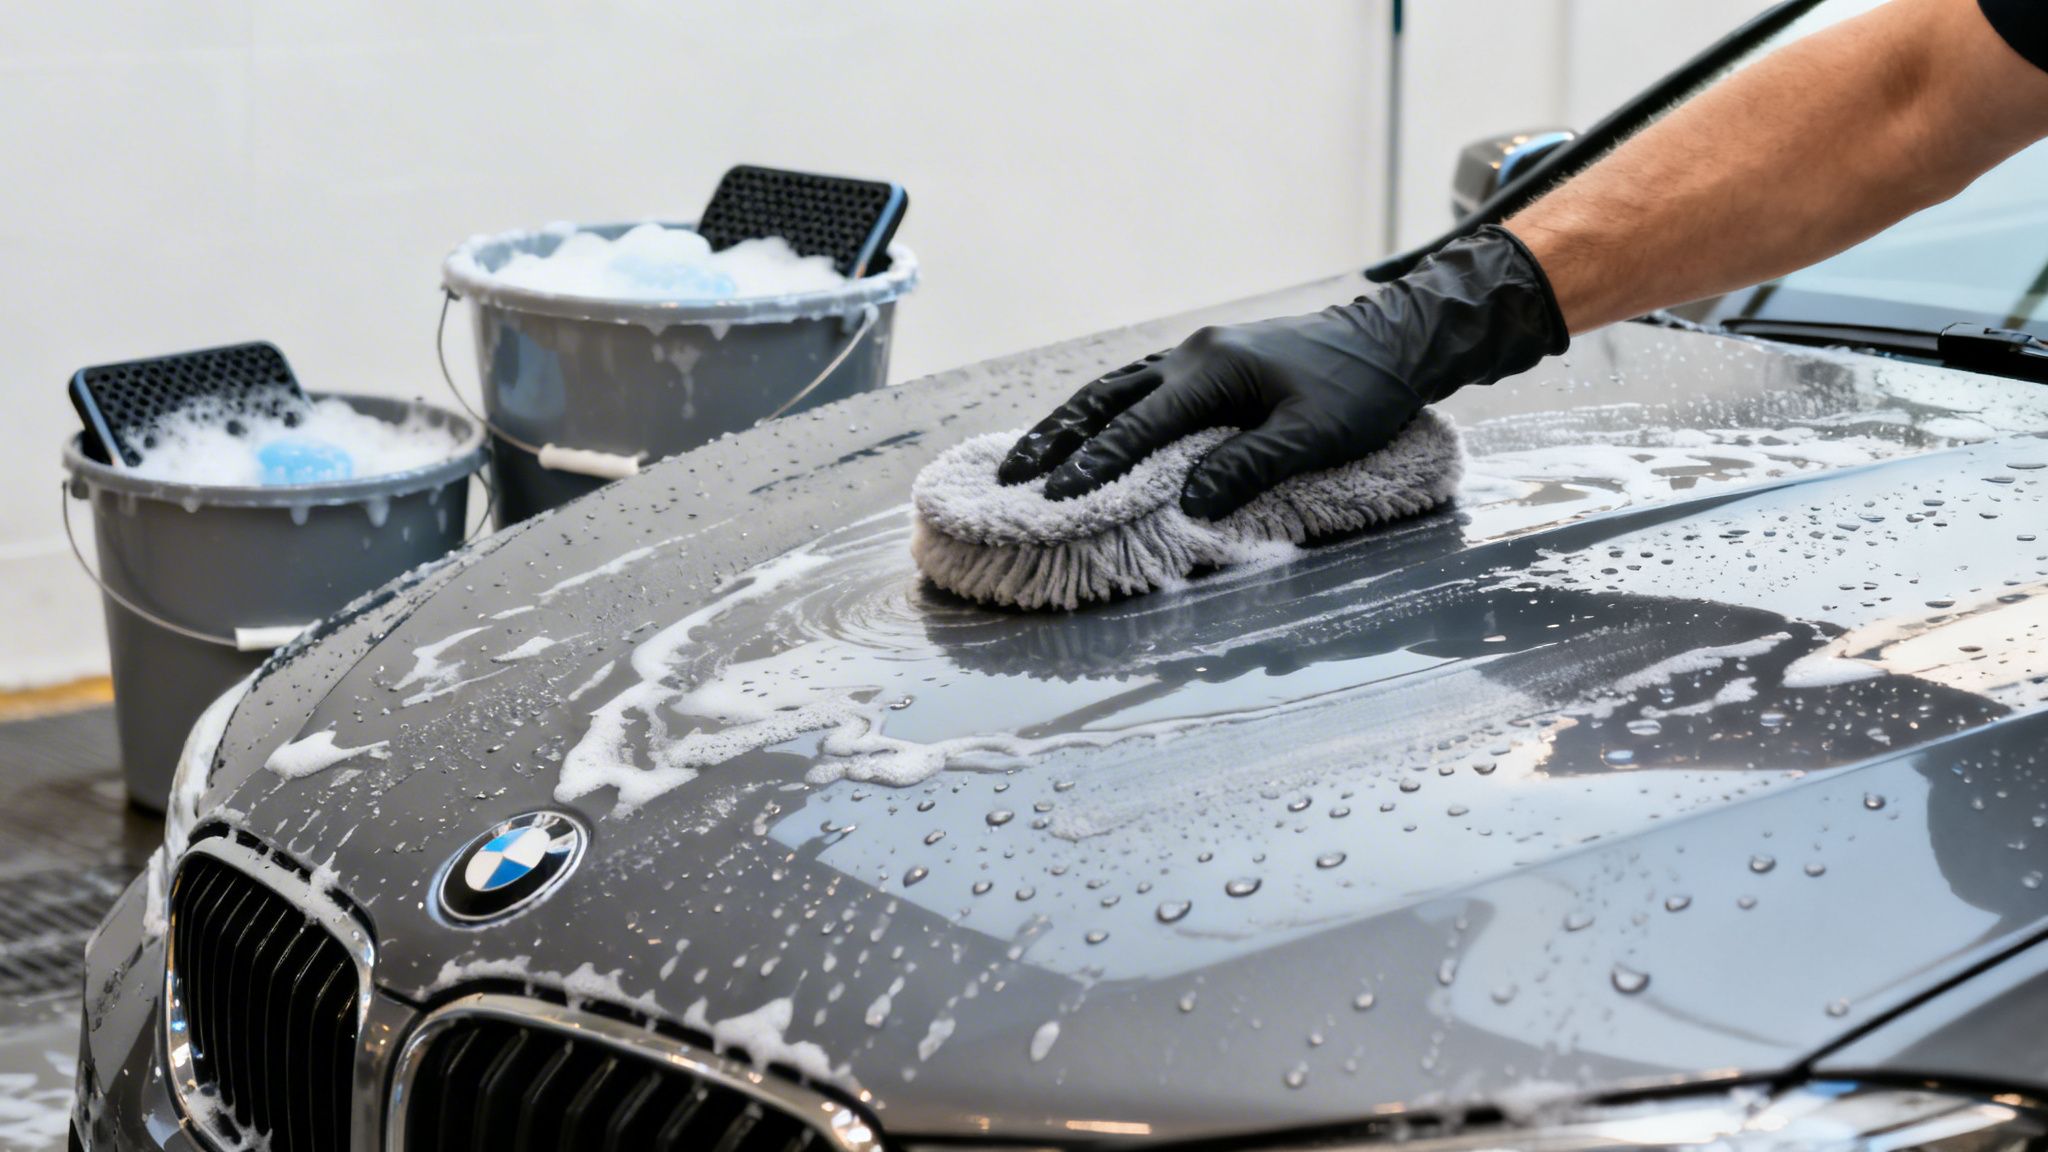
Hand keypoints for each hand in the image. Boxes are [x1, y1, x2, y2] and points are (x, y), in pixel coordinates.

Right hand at [998, 225, 1567, 518]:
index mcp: (1213, 369)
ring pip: (1116, 387)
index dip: (1096, 464)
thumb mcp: (1314, 436)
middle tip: (1012, 476)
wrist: (1396, 340)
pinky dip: (1105, 411)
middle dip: (1057, 439)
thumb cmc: (1362, 391)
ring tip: (1032, 456)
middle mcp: (1194, 354)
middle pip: (1107, 399)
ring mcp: (1199, 352)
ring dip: (1071, 422)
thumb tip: (1190, 501)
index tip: (1055, 495)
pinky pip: (1140, 384)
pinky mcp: (1211, 360)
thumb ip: (1250, 466)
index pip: (1138, 425)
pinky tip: (1090, 430)